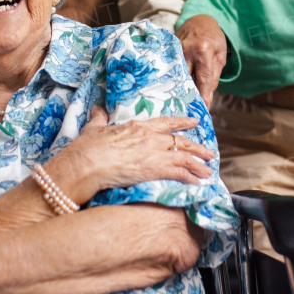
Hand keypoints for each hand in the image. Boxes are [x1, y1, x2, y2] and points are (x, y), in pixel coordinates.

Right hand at [49, 106, 214, 203]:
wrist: (84, 164)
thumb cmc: (85, 148)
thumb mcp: (93, 129)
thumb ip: (99, 119)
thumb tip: (98, 110)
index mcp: (137, 126)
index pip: (166, 123)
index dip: (182, 122)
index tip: (194, 122)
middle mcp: (150, 138)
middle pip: (180, 141)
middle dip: (197, 148)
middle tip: (208, 153)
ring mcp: (154, 153)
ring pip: (184, 157)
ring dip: (198, 165)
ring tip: (208, 171)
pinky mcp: (155, 170)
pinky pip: (179, 173)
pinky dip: (191, 178)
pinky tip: (198, 183)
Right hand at [175, 14, 226, 106]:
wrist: (199, 21)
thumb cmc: (214, 39)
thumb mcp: (221, 55)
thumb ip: (214, 76)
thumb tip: (208, 97)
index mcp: (203, 49)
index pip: (203, 78)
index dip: (204, 95)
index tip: (204, 108)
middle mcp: (186, 48)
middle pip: (186, 77)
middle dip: (189, 94)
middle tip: (190, 110)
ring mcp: (174, 49)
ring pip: (176, 74)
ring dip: (179, 88)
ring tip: (180, 104)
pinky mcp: (168, 51)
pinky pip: (170, 68)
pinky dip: (173, 79)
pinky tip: (171, 91)